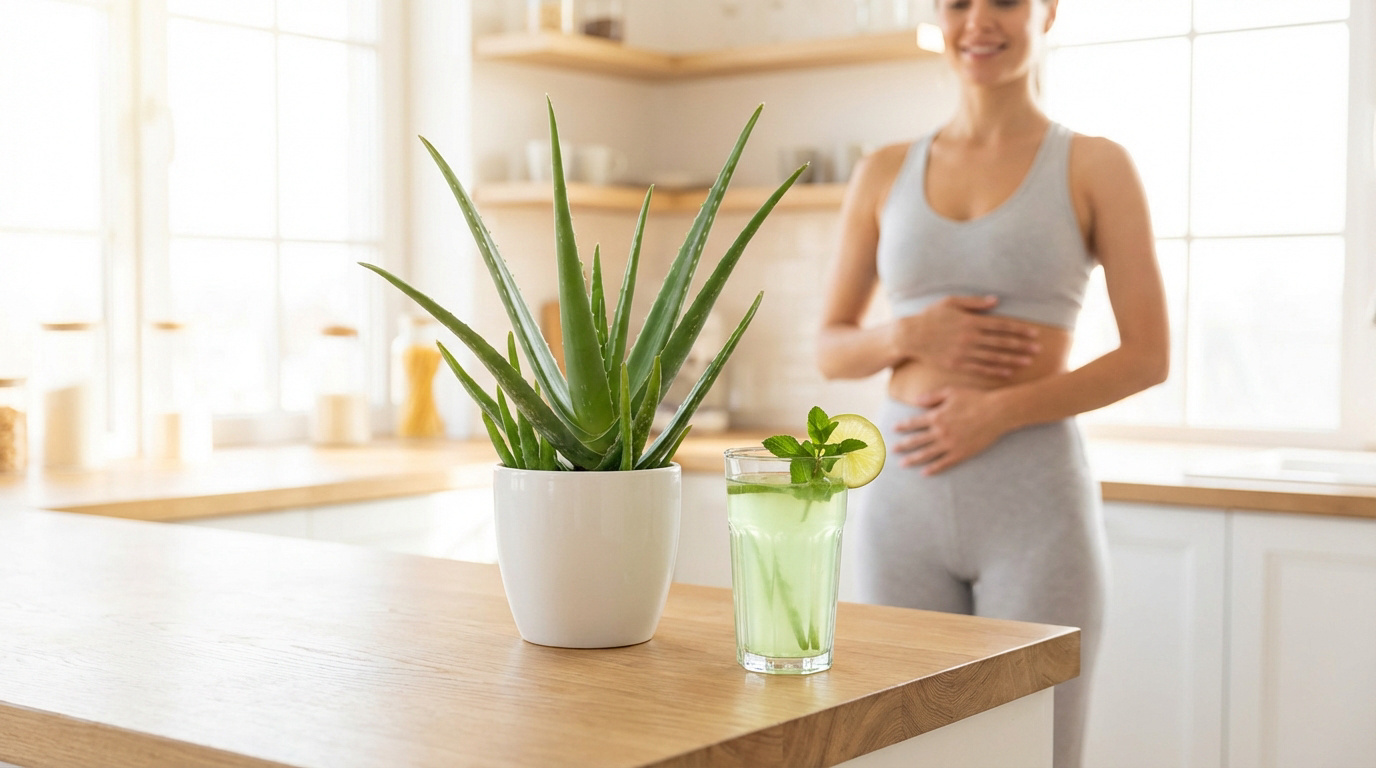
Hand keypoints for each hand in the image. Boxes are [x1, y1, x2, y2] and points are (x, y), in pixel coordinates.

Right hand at [892, 295, 1040, 377]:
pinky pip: (980, 368)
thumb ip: (974, 302)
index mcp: (970, 321)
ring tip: (1028, 362)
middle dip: (1021, 346)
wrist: (909, 336)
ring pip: (993, 357)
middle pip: (1001, 342)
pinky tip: (1008, 372)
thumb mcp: (950, 302)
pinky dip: (995, 370)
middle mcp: (969, 337)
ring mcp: (963, 352)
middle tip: (1038, 349)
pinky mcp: (956, 364)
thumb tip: (996, 300)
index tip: (1034, 333)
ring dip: (1012, 359)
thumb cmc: (930, 316)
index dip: (1019, 330)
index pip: (1001, 325)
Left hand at [893, 387, 1007, 474]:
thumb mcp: (951, 392)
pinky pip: (944, 463)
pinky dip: (933, 469)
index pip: (913, 423)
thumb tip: (915, 401)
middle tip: (892, 450)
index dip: (902, 426)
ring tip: (903, 464)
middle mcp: (940, 432)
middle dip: (903, 445)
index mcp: (936, 416)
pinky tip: (924, 473)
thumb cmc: (975, 399)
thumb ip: (932, 397)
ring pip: (927, 454)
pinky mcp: (961, 453)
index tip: (893, 429)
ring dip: (913, 459)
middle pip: (916, 441)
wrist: (997, 412)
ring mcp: (950, 444)